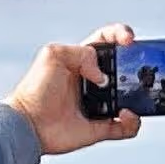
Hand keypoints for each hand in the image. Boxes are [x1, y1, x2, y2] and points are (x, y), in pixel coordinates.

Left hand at [9, 24, 142, 155]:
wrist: (27, 124)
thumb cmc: (33, 90)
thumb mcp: (53, 55)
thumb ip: (82, 54)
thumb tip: (102, 75)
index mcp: (81, 61)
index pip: (107, 41)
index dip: (120, 35)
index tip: (129, 40)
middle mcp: (92, 82)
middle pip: (123, 69)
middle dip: (134, 67)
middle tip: (134, 69)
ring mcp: (98, 105)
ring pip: (129, 98)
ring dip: (136, 96)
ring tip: (128, 94)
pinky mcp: (100, 128)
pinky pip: (125, 127)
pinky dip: (132, 122)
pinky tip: (125, 115)